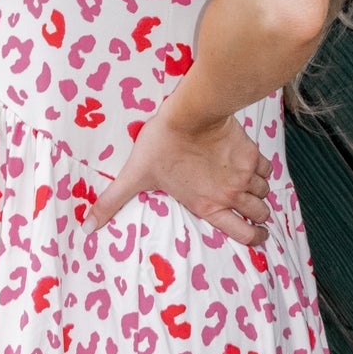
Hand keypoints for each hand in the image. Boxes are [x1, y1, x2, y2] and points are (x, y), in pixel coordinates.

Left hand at [82, 103, 272, 246]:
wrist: (189, 113)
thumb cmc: (161, 144)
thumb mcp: (133, 176)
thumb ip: (112, 203)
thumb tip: (86, 227)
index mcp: (208, 206)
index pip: (244, 235)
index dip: (255, 240)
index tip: (257, 238)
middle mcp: (231, 194)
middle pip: (260, 215)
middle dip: (259, 217)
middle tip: (254, 215)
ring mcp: (244, 174)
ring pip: (264, 193)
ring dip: (258, 193)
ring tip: (248, 188)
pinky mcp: (251, 153)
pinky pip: (266, 169)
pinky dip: (261, 170)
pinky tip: (251, 166)